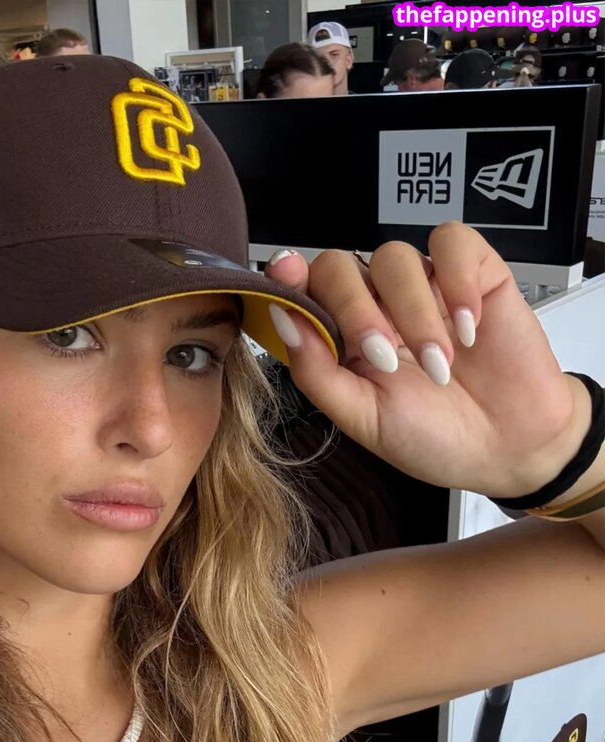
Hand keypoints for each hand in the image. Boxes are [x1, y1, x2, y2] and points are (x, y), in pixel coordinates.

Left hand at [265, 222, 590, 498]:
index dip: (290, 277)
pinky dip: (457, 281)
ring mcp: (424, 287)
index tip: (286, 276)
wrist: (508, 449)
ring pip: (395, 256)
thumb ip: (318, 372)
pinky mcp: (474, 274)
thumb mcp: (364, 418)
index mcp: (341, 338)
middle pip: (341, 265)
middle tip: (388, 359)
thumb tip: (283, 318)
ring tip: (440, 365)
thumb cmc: (433, 436)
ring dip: (413, 312)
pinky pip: (453, 242)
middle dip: (357, 310)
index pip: (304, 288)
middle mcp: (377, 305)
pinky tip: (468, 328)